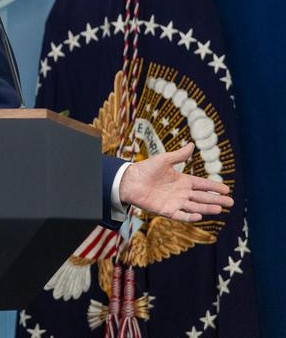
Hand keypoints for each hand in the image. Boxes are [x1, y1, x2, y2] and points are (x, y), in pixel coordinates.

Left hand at [119, 142, 233, 221]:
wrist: (129, 180)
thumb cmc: (146, 168)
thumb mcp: (164, 159)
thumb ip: (179, 155)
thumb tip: (191, 144)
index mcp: (182, 180)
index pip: (202, 184)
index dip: (214, 187)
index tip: (227, 189)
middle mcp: (181, 192)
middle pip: (202, 197)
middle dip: (216, 200)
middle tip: (231, 203)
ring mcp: (174, 202)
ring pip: (194, 206)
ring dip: (206, 208)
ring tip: (219, 209)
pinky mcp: (166, 210)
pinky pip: (180, 215)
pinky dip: (189, 216)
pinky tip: (198, 215)